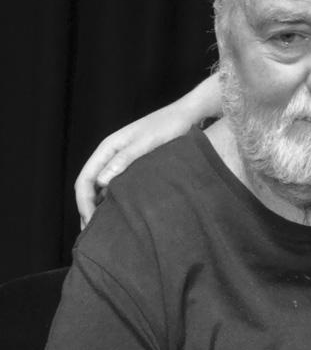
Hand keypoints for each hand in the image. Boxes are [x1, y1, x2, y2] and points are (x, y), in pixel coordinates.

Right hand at [74, 101, 197, 226]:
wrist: (188, 115)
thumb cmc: (169, 125)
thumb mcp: (147, 142)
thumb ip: (124, 159)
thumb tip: (101, 182)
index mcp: (108, 147)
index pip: (84, 179)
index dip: (83, 203)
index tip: (91, 223)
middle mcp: (111, 154)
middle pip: (89, 186)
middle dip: (88, 209)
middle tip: (95, 234)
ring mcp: (121, 159)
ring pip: (101, 187)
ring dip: (99, 206)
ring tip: (105, 229)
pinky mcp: (133, 164)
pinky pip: (117, 185)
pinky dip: (113, 200)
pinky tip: (121, 214)